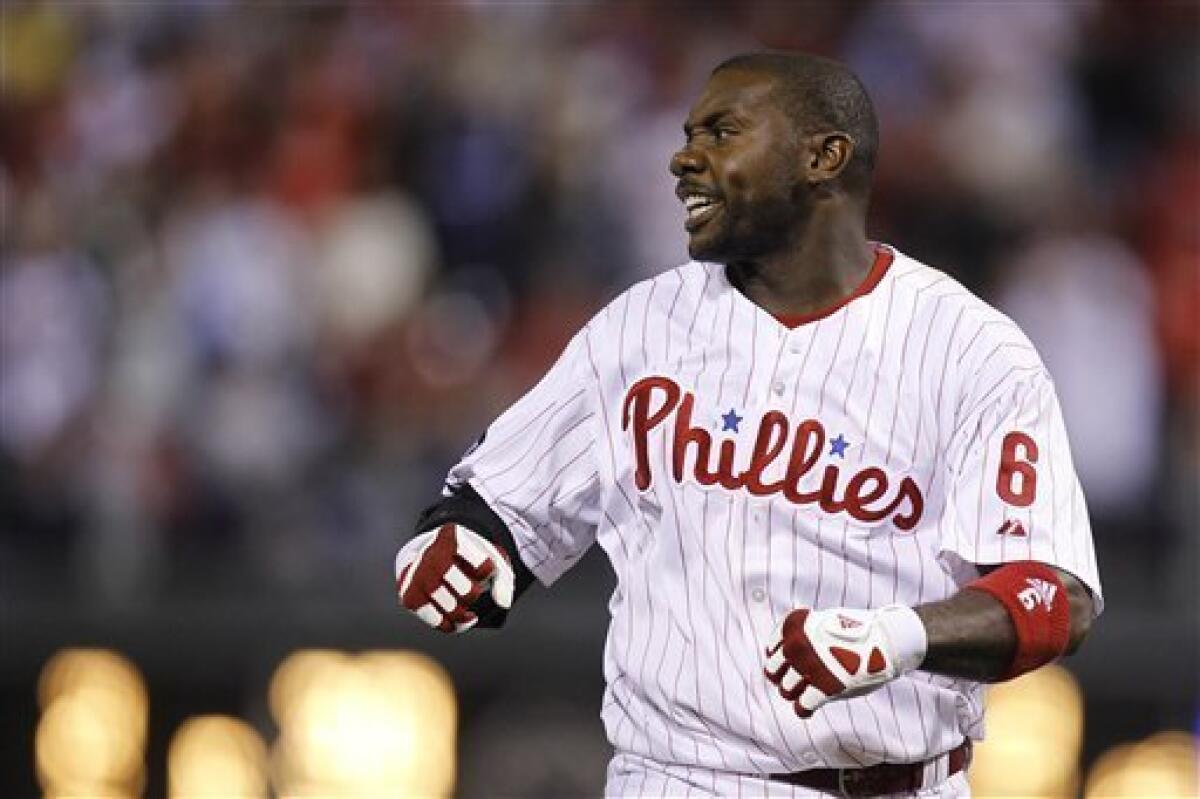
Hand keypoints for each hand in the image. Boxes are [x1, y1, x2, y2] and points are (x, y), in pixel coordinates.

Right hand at [395, 523, 515, 632]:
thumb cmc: (463, 557)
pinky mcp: (409, 598)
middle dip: (472, 595)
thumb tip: (504, 603)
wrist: (427, 554)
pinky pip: (436, 622)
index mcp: (451, 537)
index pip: (484, 567)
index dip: (487, 571)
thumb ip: (504, 578)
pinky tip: (457, 619)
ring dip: (463, 613)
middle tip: (470, 589)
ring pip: (452, 609)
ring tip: (465, 608)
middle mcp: (430, 556)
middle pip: (467, 592)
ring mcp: (417, 577)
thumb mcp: (487, 556)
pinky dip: (450, 625)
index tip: (481, 566)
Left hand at [764, 605, 925, 717]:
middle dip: (782, 678)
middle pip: (772, 672)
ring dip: (795, 694)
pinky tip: (810, 708)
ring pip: (786, 690)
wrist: (888, 639)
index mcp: (795, 626)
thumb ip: (804, 636)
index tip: (787, 665)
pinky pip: (802, 706)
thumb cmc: (858, 632)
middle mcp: (797, 645)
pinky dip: (804, 710)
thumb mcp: (824, 621)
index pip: (772, 649)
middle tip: (796, 681)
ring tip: (806, 692)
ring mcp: (810, 667)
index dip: (778, 659)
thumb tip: (785, 654)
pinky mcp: (826, 688)